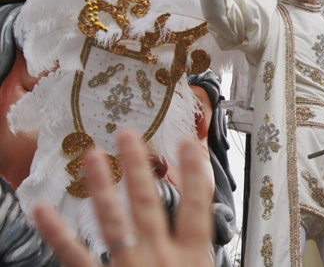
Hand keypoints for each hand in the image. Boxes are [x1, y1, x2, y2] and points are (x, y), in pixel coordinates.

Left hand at [32, 131, 213, 266]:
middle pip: (149, 203)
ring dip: (101, 187)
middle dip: (138, 167)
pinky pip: (75, 257)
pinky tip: (43, 211)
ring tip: (90, 158)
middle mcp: (160, 258)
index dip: (196, 171)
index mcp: (192, 260)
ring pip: (113, 221)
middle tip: (128, 136)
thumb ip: (205, 263)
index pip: (198, 206)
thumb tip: (213, 251)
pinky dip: (58, 233)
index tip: (190, 144)